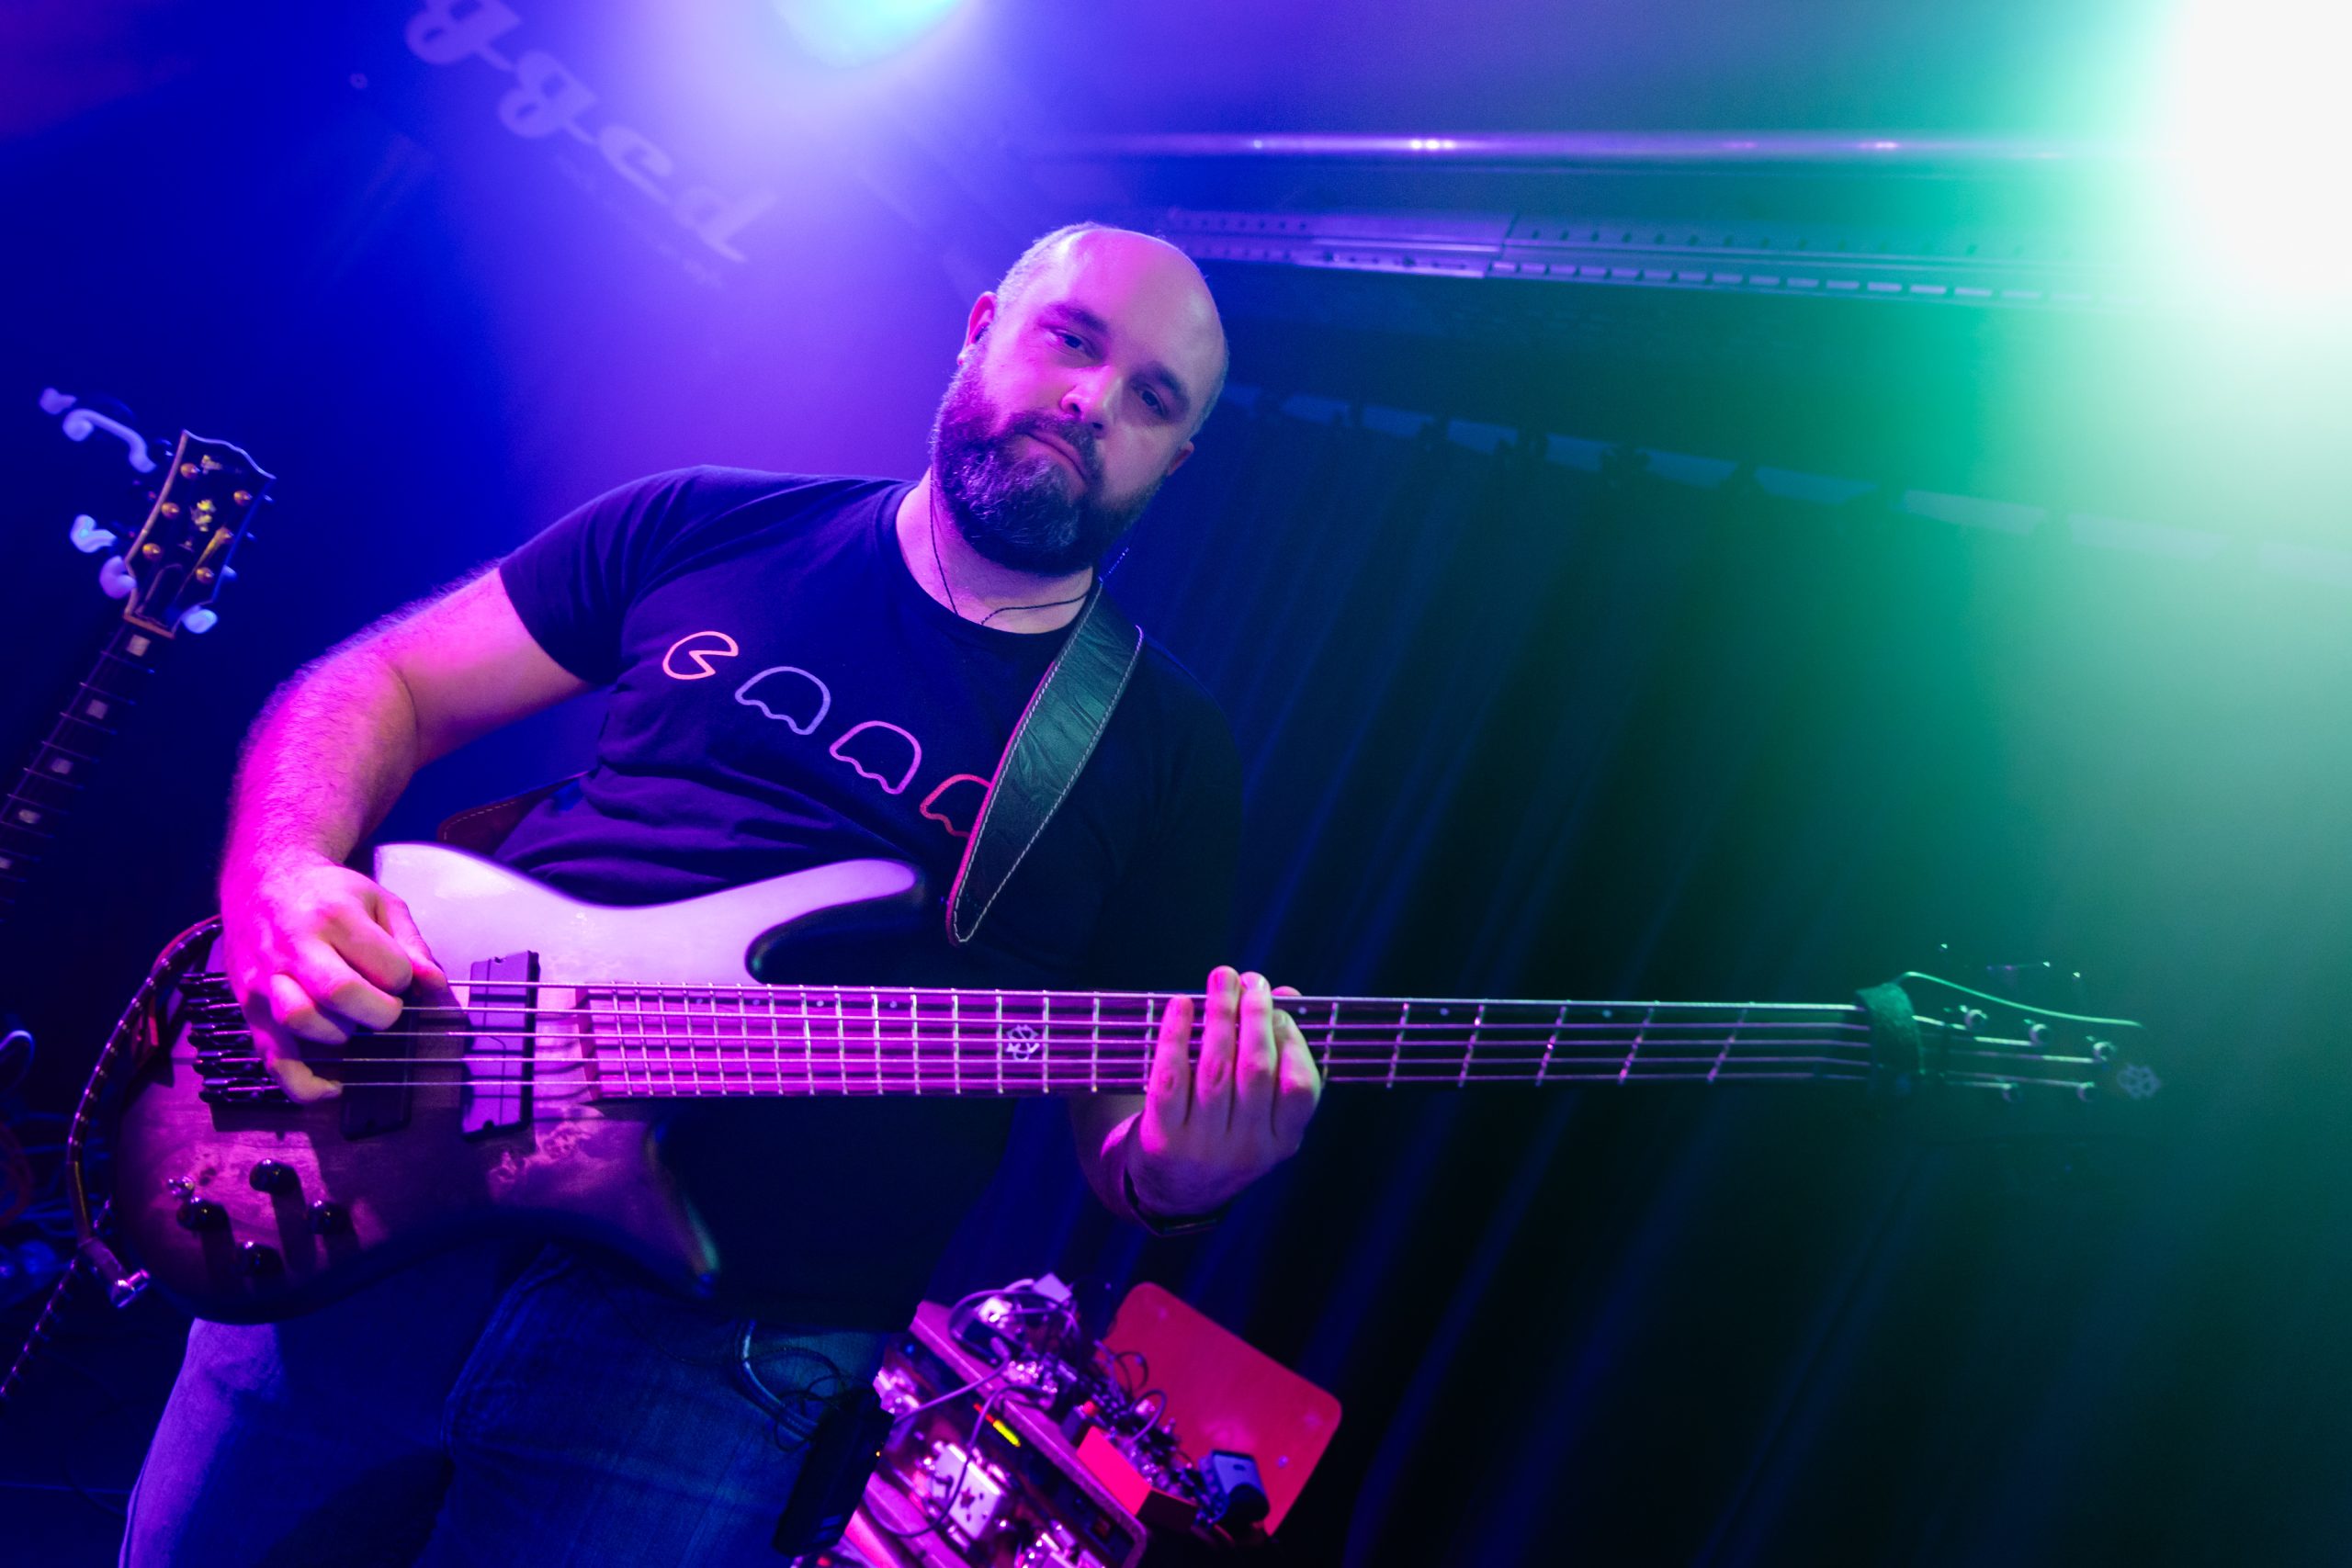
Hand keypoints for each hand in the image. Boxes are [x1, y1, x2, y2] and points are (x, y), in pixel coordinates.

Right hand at [219, 854, 445, 1101]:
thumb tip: (435, 985)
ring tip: (351, 1022)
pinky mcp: (249, 1009)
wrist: (261, 881)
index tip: (398, 976)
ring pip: (301, 1022)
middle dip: (378, 1012)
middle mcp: (294, 948)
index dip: (403, 980)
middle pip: (340, 993)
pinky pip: (273, 1059)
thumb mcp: (379, 902)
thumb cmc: (328, 893)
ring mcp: (266, 981)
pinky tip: (332, 1087)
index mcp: (334, 917)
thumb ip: (411, 944)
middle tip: (383, 1007)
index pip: (386, 966)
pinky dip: (303, 1083)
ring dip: (340, 1034)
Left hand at [1129, 966, 1322, 1218]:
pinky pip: (1169, 1080)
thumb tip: (1286, 994)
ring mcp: (1203, 1148)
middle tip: (1250, 980)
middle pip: (1256, 1070)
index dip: (1292, 1040)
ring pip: (1215, 1069)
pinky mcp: (1162, 1141)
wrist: (1171, 1192)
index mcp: (1282, 1142)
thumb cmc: (1224, 1134)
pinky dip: (1175, 1037)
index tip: (1280, 1007)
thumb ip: (1277, 1056)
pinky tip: (1180, 1005)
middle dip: (1255, 1016)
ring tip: (1221, 978)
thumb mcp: (1260, 1112)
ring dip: (1220, 1015)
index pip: (1300, 1087)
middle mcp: (1246, 1149)